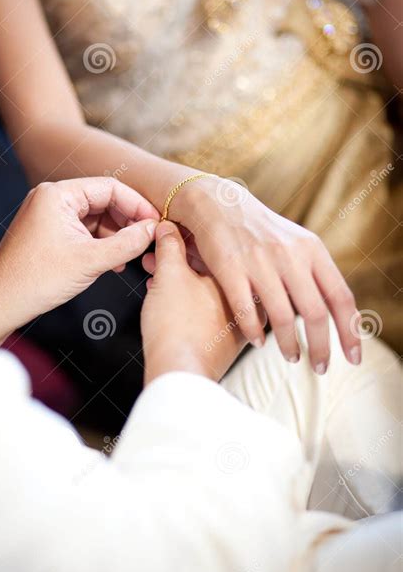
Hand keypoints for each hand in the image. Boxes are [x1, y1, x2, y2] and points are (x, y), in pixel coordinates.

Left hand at [0, 178, 157, 343]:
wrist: (1, 303)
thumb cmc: (36, 280)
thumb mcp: (90, 261)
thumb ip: (127, 243)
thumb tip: (153, 230)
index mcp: (58, 194)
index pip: (110, 187)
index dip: (136, 205)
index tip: (155, 223)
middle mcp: (52, 198)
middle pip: (103, 200)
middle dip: (126, 221)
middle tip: (147, 240)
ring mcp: (49, 214)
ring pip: (95, 217)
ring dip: (115, 235)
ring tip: (130, 256)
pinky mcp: (48, 231)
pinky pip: (83, 230)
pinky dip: (100, 243)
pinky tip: (113, 262)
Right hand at [141, 222, 252, 384]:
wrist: (178, 373)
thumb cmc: (179, 326)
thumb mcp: (170, 273)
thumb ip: (170, 246)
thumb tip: (168, 227)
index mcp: (243, 281)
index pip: (219, 250)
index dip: (188, 237)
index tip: (170, 234)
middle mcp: (246, 305)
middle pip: (212, 271)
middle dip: (180, 260)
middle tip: (155, 254)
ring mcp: (235, 327)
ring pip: (205, 293)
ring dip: (178, 281)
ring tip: (153, 274)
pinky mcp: (221, 345)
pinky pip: (202, 314)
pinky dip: (183, 303)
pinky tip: (162, 298)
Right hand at [168, 176, 360, 373]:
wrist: (217, 204)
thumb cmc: (261, 231)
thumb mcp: (296, 243)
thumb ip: (316, 274)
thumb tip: (337, 315)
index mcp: (312, 249)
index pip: (341, 297)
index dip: (350, 332)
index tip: (354, 358)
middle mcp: (289, 255)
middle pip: (315, 313)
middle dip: (322, 347)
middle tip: (321, 368)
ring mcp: (259, 262)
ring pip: (281, 318)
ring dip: (289, 346)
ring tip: (292, 357)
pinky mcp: (230, 269)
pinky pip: (247, 311)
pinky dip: (254, 333)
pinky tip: (258, 343)